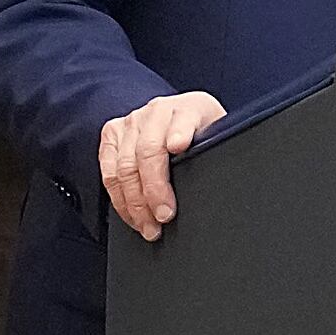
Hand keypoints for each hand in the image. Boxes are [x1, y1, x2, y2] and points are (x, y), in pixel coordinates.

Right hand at [97, 91, 227, 240]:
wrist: (182, 116)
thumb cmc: (204, 134)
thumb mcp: (220, 138)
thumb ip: (217, 152)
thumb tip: (227, 181)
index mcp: (191, 107)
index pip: (182, 121)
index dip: (179, 133)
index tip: (179, 147)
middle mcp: (158, 110)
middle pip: (147, 151)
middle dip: (154, 189)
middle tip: (164, 217)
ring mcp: (132, 121)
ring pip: (124, 166)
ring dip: (134, 202)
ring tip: (149, 226)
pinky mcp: (112, 133)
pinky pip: (107, 170)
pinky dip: (118, 198)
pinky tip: (132, 216)